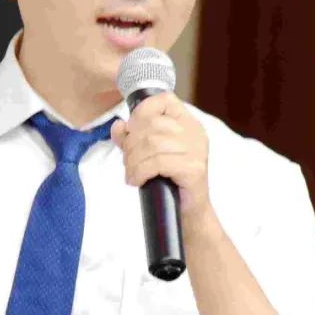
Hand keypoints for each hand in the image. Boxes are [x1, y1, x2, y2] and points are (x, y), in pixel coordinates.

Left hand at [110, 92, 213, 232]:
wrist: (188, 214)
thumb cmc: (168, 183)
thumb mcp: (147, 155)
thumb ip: (132, 138)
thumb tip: (118, 126)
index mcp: (187, 123)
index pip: (164, 100)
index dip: (141, 112)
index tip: (131, 132)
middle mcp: (195, 133)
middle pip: (152, 124)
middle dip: (131, 144)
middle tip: (128, 162)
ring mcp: (197, 150)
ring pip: (152, 143)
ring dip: (133, 160)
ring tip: (132, 174)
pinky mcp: (193, 169)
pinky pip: (158, 162)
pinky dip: (140, 171)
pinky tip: (138, 181)